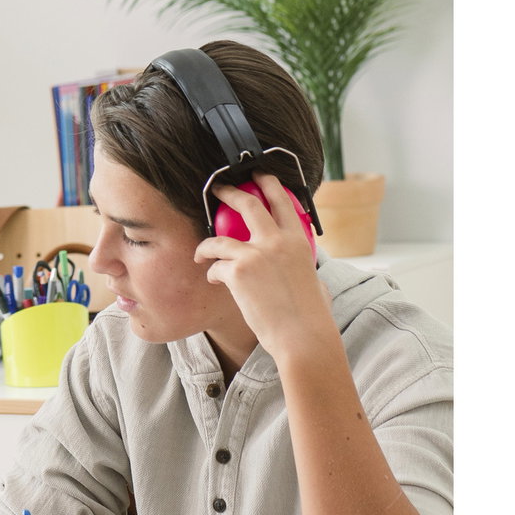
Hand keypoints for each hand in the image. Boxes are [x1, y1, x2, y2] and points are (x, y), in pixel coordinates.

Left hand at [194, 172, 336, 363]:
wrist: (303, 339)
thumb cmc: (311, 317)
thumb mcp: (313, 280)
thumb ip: (299, 266)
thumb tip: (297, 267)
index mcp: (298, 241)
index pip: (282, 201)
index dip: (268, 183)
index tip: (257, 175)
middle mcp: (277, 242)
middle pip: (248, 204)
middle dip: (229, 192)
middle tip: (218, 189)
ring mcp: (256, 255)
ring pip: (220, 238)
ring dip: (206, 244)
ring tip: (201, 252)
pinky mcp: (238, 273)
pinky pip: (216, 267)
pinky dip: (212, 274)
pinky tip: (214, 282)